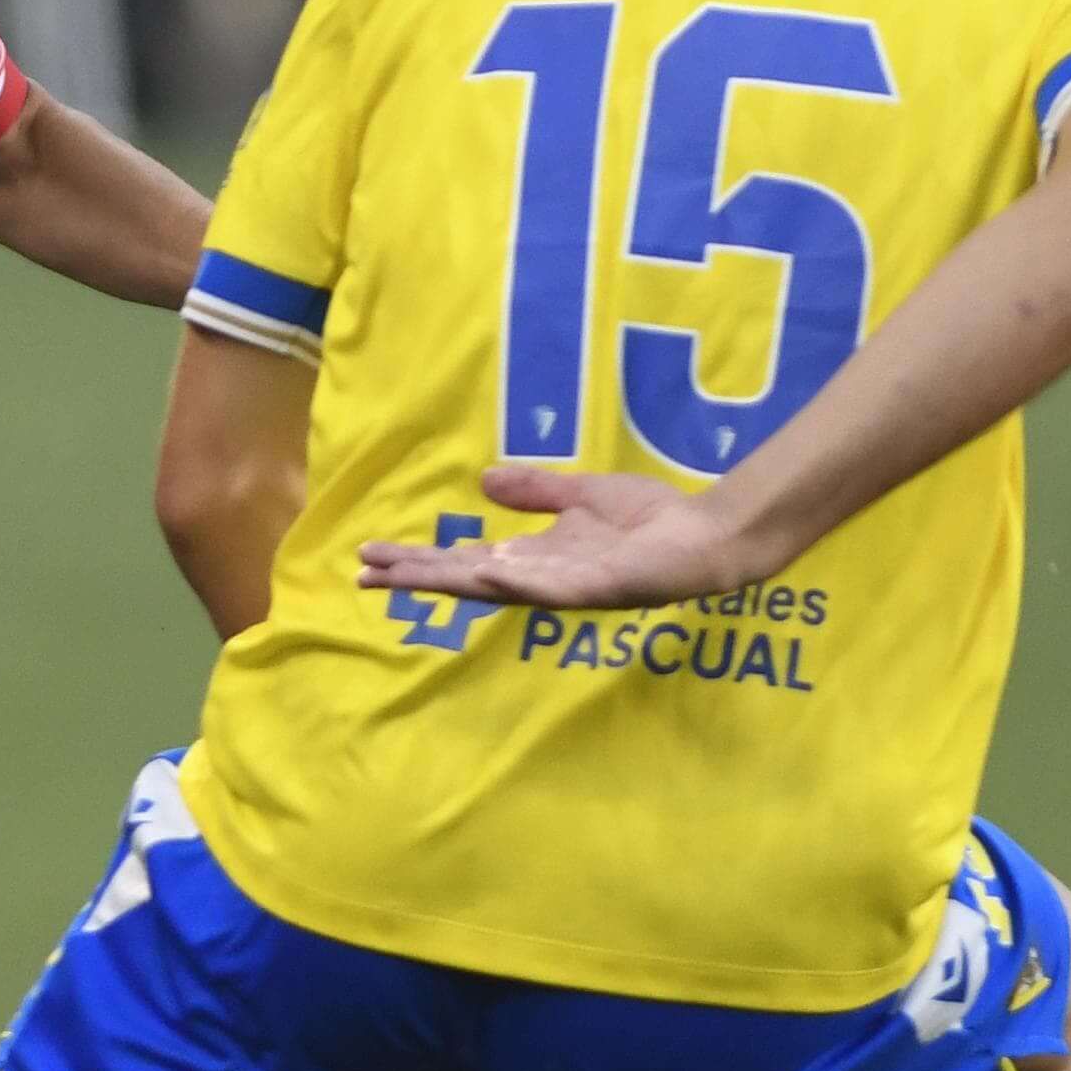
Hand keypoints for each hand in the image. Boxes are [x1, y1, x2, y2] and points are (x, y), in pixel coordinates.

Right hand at [356, 465, 777, 609]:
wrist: (708, 536)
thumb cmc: (652, 520)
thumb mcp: (583, 496)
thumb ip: (536, 492)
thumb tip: (482, 482)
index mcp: (535, 560)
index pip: (463, 563)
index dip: (418, 560)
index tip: (371, 557)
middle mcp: (541, 580)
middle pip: (465, 580)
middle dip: (415, 576)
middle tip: (363, 575)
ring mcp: (567, 588)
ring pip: (497, 588)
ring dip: (449, 582)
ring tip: (403, 576)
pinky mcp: (599, 587)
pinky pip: (551, 588)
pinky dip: (516, 582)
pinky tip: (483, 573)